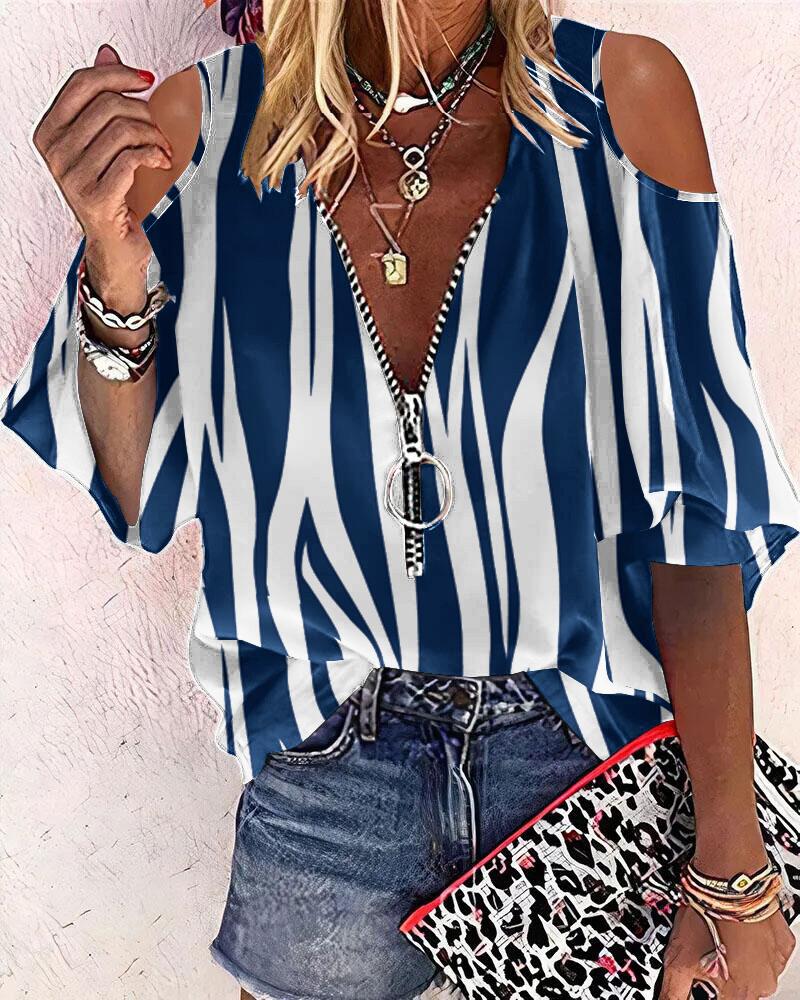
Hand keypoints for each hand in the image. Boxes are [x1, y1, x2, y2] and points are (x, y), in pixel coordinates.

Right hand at [32, 43, 172, 266]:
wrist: (119, 246)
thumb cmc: (116, 193)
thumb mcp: (107, 142)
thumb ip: (103, 100)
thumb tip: (107, 53)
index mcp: (50, 132)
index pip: (82, 83)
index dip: (119, 74)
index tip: (147, 81)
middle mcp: (55, 154)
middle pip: (107, 104)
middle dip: (144, 112)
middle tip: (158, 130)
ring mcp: (73, 178)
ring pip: (122, 130)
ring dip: (153, 136)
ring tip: (162, 150)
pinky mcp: (95, 198)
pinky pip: (131, 157)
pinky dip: (154, 155)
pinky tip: (161, 162)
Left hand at [659, 904, 795, 998]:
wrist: (728, 877)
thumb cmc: (707, 913)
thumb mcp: (679, 959)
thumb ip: (675, 991)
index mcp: (741, 991)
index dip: (710, 992)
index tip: (702, 978)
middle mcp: (764, 982)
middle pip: (739, 989)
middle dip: (723, 974)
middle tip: (707, 952)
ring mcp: (776, 961)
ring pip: (755, 972)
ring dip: (738, 960)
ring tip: (720, 937)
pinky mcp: (782, 942)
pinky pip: (767, 953)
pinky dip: (753, 946)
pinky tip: (736, 930)